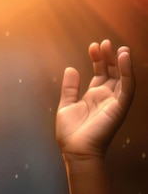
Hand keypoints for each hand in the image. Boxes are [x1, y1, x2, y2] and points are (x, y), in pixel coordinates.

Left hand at [56, 40, 134, 157]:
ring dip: (121, 61)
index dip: (98, 59)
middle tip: (104, 42)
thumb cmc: (71, 133)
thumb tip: (71, 68)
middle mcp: (106, 97)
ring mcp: (114, 102)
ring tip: (117, 47)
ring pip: (123, 77)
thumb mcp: (66, 105)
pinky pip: (128, 87)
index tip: (93, 46)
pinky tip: (124, 58)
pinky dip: (128, 72)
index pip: (101, 72)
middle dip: (109, 56)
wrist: (75, 151)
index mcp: (94, 95)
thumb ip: (70, 87)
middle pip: (112, 72)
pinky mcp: (120, 108)